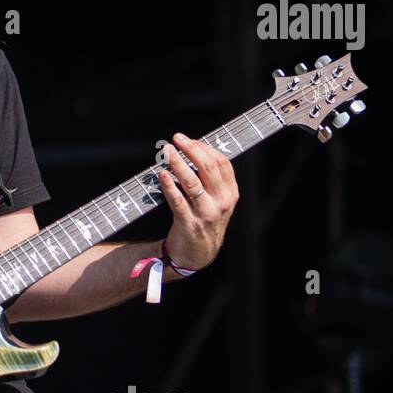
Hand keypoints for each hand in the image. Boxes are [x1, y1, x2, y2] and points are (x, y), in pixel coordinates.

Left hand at [158, 132, 238, 270]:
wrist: (199, 254)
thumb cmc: (205, 221)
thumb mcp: (218, 201)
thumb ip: (212, 180)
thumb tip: (195, 151)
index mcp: (230, 193)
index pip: (221, 163)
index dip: (204, 148)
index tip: (188, 140)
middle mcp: (221, 202)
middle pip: (208, 168)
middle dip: (191, 149)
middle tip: (176, 139)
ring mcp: (206, 213)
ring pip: (192, 182)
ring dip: (178, 163)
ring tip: (167, 152)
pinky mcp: (189, 223)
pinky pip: (177, 201)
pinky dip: (169, 186)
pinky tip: (162, 174)